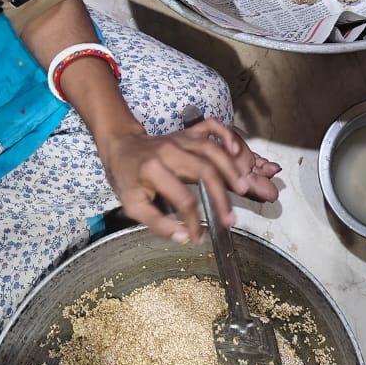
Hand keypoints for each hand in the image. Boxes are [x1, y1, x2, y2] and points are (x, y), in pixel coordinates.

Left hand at [97, 118, 280, 243]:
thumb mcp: (132, 205)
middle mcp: (170, 151)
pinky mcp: (188, 133)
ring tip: (243, 189)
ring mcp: (181, 139)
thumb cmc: (127, 177)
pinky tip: (236, 150)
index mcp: (154, 170)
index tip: (197, 237)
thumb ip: (156, 223)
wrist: (122, 146)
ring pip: (213, 150)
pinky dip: (226, 135)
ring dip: (231, 170)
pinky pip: (211, 127)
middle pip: (204, 171)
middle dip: (221, 197)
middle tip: (230, 218)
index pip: (182, 198)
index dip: (193, 221)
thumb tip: (183, 237)